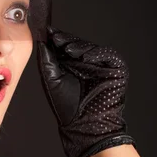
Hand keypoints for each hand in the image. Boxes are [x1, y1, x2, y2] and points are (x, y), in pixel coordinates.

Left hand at [36, 26, 135, 156]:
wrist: (85, 124)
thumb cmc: (67, 106)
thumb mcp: (52, 80)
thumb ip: (48, 62)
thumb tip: (41, 43)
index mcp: (73, 65)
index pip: (66, 47)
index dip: (57, 39)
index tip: (46, 32)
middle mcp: (87, 63)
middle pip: (78, 45)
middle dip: (66, 40)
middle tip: (54, 36)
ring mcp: (102, 65)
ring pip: (90, 48)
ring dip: (78, 46)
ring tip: (65, 46)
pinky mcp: (115, 68)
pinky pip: (106, 55)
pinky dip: (95, 53)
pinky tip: (83, 55)